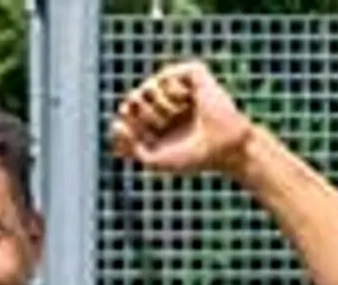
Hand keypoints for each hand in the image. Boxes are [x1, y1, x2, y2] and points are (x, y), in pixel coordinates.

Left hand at [108, 61, 259, 176]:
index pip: (125, 118)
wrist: (222, 148)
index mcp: (155, 122)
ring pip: (147, 87)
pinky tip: (189, 99)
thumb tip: (115, 123)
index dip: (130, 129)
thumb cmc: (192, 157)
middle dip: (145, 117)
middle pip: (132, 102)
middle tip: (164, 125)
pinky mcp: (194, 74)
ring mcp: (179, 88)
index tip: (146, 139)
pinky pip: (166, 75)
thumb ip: (128, 146)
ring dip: (160, 106)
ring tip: (179, 113)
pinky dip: (174, 91)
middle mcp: (166, 103)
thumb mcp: (152, 159)